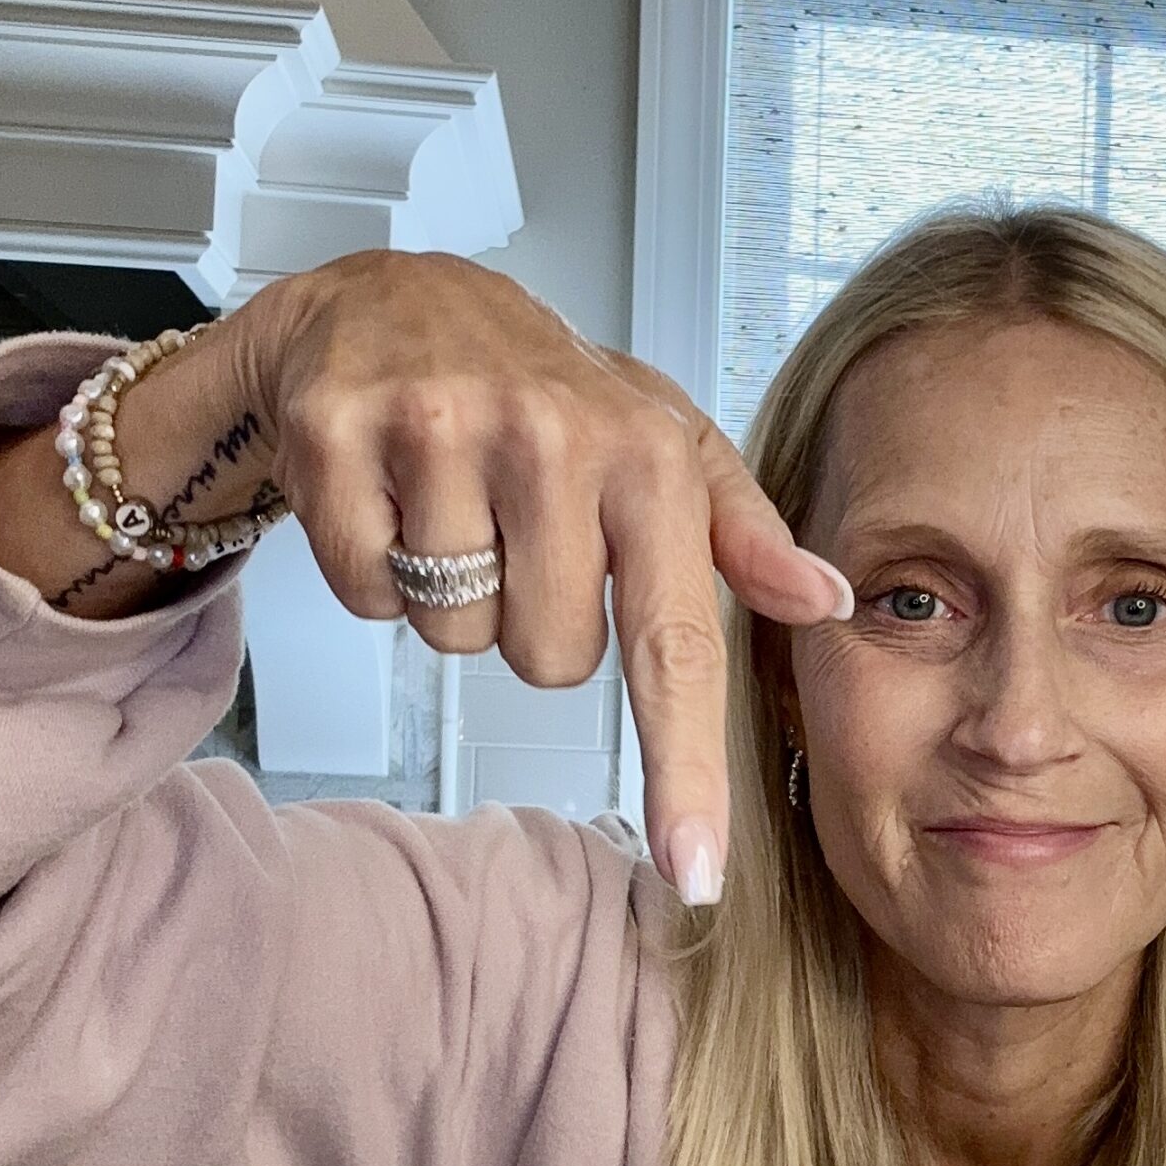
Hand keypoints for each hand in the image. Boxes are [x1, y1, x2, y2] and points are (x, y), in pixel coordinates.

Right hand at [232, 250, 850, 899]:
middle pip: (550, 663)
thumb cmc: (547, 392)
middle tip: (519, 532)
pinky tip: (390, 496)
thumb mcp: (663, 443)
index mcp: (647, 453)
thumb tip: (826, 598)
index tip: (695, 868)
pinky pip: (365, 596)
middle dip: (530, 621)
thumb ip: (743, 532)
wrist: (393, 296)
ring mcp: (439, 426)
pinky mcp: (339, 432)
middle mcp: (552, 435)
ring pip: (455, 638)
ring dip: (453, 597)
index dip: (685, 768)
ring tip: (456, 506)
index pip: (676, 643)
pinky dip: (373, 571)